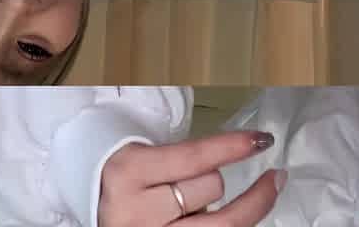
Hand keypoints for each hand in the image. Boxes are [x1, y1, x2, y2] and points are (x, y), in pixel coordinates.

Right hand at [99, 130, 284, 226]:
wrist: (96, 205)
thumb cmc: (128, 176)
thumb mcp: (145, 155)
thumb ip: (185, 157)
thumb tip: (241, 151)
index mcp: (128, 171)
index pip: (193, 157)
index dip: (233, 147)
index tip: (262, 140)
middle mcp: (135, 210)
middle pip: (210, 188)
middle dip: (213, 179)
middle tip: (198, 177)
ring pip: (219, 222)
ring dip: (215, 207)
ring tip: (194, 203)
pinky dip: (225, 224)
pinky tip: (230, 214)